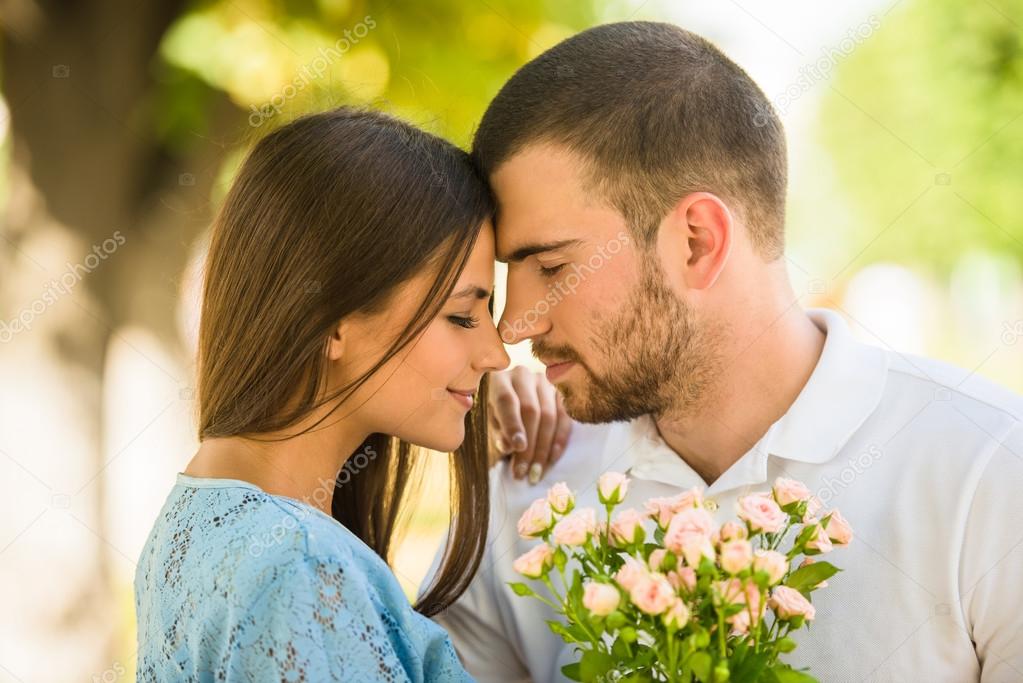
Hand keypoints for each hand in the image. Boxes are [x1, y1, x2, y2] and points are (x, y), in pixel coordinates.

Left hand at [487, 366, 573, 483]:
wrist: (511, 396)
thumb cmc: (496, 411)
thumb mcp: (490, 421)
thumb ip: (498, 432)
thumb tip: (510, 447)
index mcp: (499, 379)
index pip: (507, 401)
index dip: (513, 425)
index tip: (517, 448)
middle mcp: (523, 376)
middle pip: (531, 410)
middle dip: (529, 445)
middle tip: (524, 471)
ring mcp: (545, 382)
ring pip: (549, 416)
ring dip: (544, 448)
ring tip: (536, 472)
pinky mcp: (560, 393)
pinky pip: (564, 418)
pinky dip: (559, 441)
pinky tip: (552, 459)